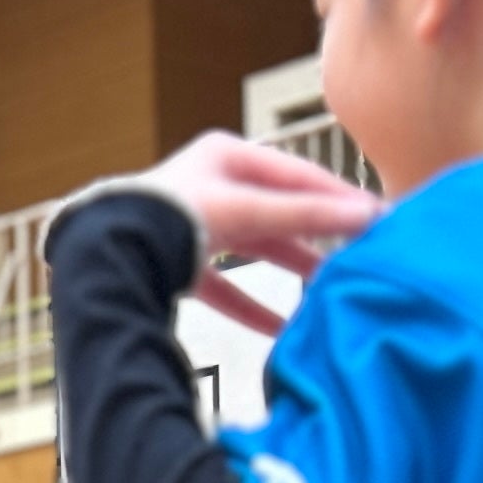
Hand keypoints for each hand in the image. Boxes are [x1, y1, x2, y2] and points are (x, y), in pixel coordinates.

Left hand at [50, 135, 379, 336]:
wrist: (105, 253)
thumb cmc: (170, 216)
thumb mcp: (246, 211)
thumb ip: (306, 216)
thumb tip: (367, 216)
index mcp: (227, 155)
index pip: (299, 173)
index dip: (338, 196)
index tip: (377, 216)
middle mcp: (211, 185)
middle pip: (280, 212)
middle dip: (318, 236)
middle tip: (361, 253)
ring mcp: (195, 226)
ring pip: (256, 250)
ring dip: (291, 270)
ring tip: (329, 290)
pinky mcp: (178, 266)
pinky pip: (226, 288)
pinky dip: (251, 306)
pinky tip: (280, 327)